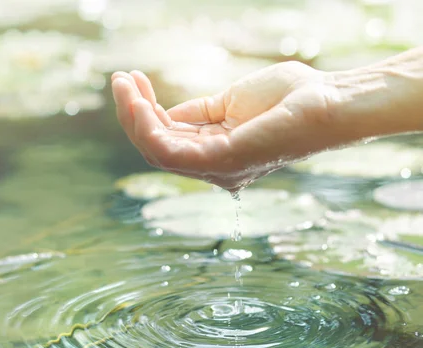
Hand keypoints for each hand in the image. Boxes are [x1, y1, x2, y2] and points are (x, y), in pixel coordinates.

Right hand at [112, 62, 341, 189]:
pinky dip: (148, 127)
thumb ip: (197, 113)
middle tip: (119, 80)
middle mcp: (212, 167)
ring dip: (133, 117)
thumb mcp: (230, 102)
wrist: (327, 99)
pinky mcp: (223, 160)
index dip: (144, 111)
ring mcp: (217, 167)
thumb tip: (166, 114)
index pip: (167, 140)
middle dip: (132, 113)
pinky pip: (170, 152)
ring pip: (156, 151)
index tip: (132, 80)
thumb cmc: (289, 98)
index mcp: (215, 153)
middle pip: (156, 147)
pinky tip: (139, 102)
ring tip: (122, 85)